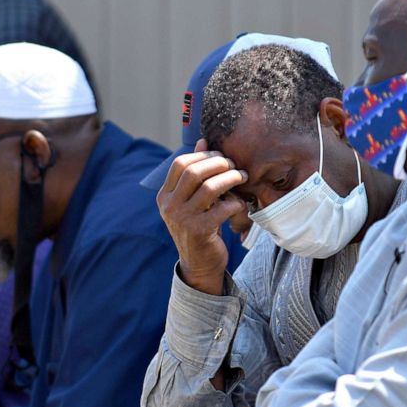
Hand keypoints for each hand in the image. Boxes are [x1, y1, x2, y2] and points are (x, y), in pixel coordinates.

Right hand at [157, 139, 247, 295]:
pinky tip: (239, 205)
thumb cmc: (199, 227)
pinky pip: (223, 207)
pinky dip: (236, 202)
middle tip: (233, 165)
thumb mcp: (192, 200)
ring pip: (210, 187)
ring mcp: (183, 220)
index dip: (203, 155)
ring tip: (241, 177)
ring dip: (230, 178)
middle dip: (219, 163)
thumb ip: (195, 173)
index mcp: (164, 196)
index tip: (220, 157)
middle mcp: (169, 207)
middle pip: (194, 172)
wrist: (199, 265)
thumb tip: (202, 141)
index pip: (179, 164)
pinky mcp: (200, 231)